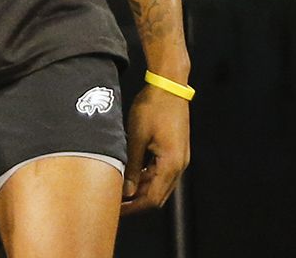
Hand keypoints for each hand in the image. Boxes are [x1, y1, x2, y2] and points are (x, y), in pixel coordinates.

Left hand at [121, 86, 189, 213]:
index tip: (117, 210)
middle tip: (116, 202)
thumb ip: (132, 167)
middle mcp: (179, 164)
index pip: (152, 199)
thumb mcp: (137, 138)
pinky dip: (147, 176)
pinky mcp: (176, 150)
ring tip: (120, 188)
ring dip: (142, 189)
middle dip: (137, 201)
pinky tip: (132, 173)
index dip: (133, 208)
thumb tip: (126, 191)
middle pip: (158, 195)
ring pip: (160, 184)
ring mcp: (180, 157)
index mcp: (171, 164)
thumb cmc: (153, 107)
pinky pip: (162, 172)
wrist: (169, 85)